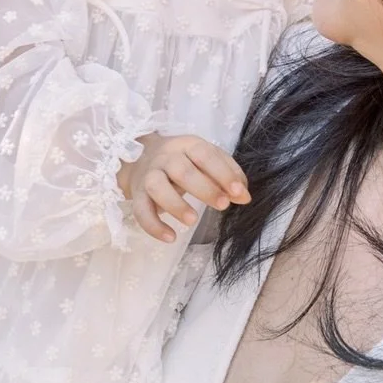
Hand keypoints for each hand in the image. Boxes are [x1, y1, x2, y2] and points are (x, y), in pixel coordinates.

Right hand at [118, 133, 248, 242]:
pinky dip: (153, 225)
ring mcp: (149, 176)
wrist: (141, 159)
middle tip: (223, 205)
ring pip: (157, 187)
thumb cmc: (184, 161)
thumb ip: (229, 175)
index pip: (204, 154)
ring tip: (193, 221)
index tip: (238, 192)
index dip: (222, 173)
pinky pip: (141, 210)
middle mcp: (165, 158)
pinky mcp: (137, 195)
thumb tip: (244, 197)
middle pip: (182, 170)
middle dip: (204, 188)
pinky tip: (171, 237)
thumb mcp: (207, 160)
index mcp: (186, 145)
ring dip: (175, 205)